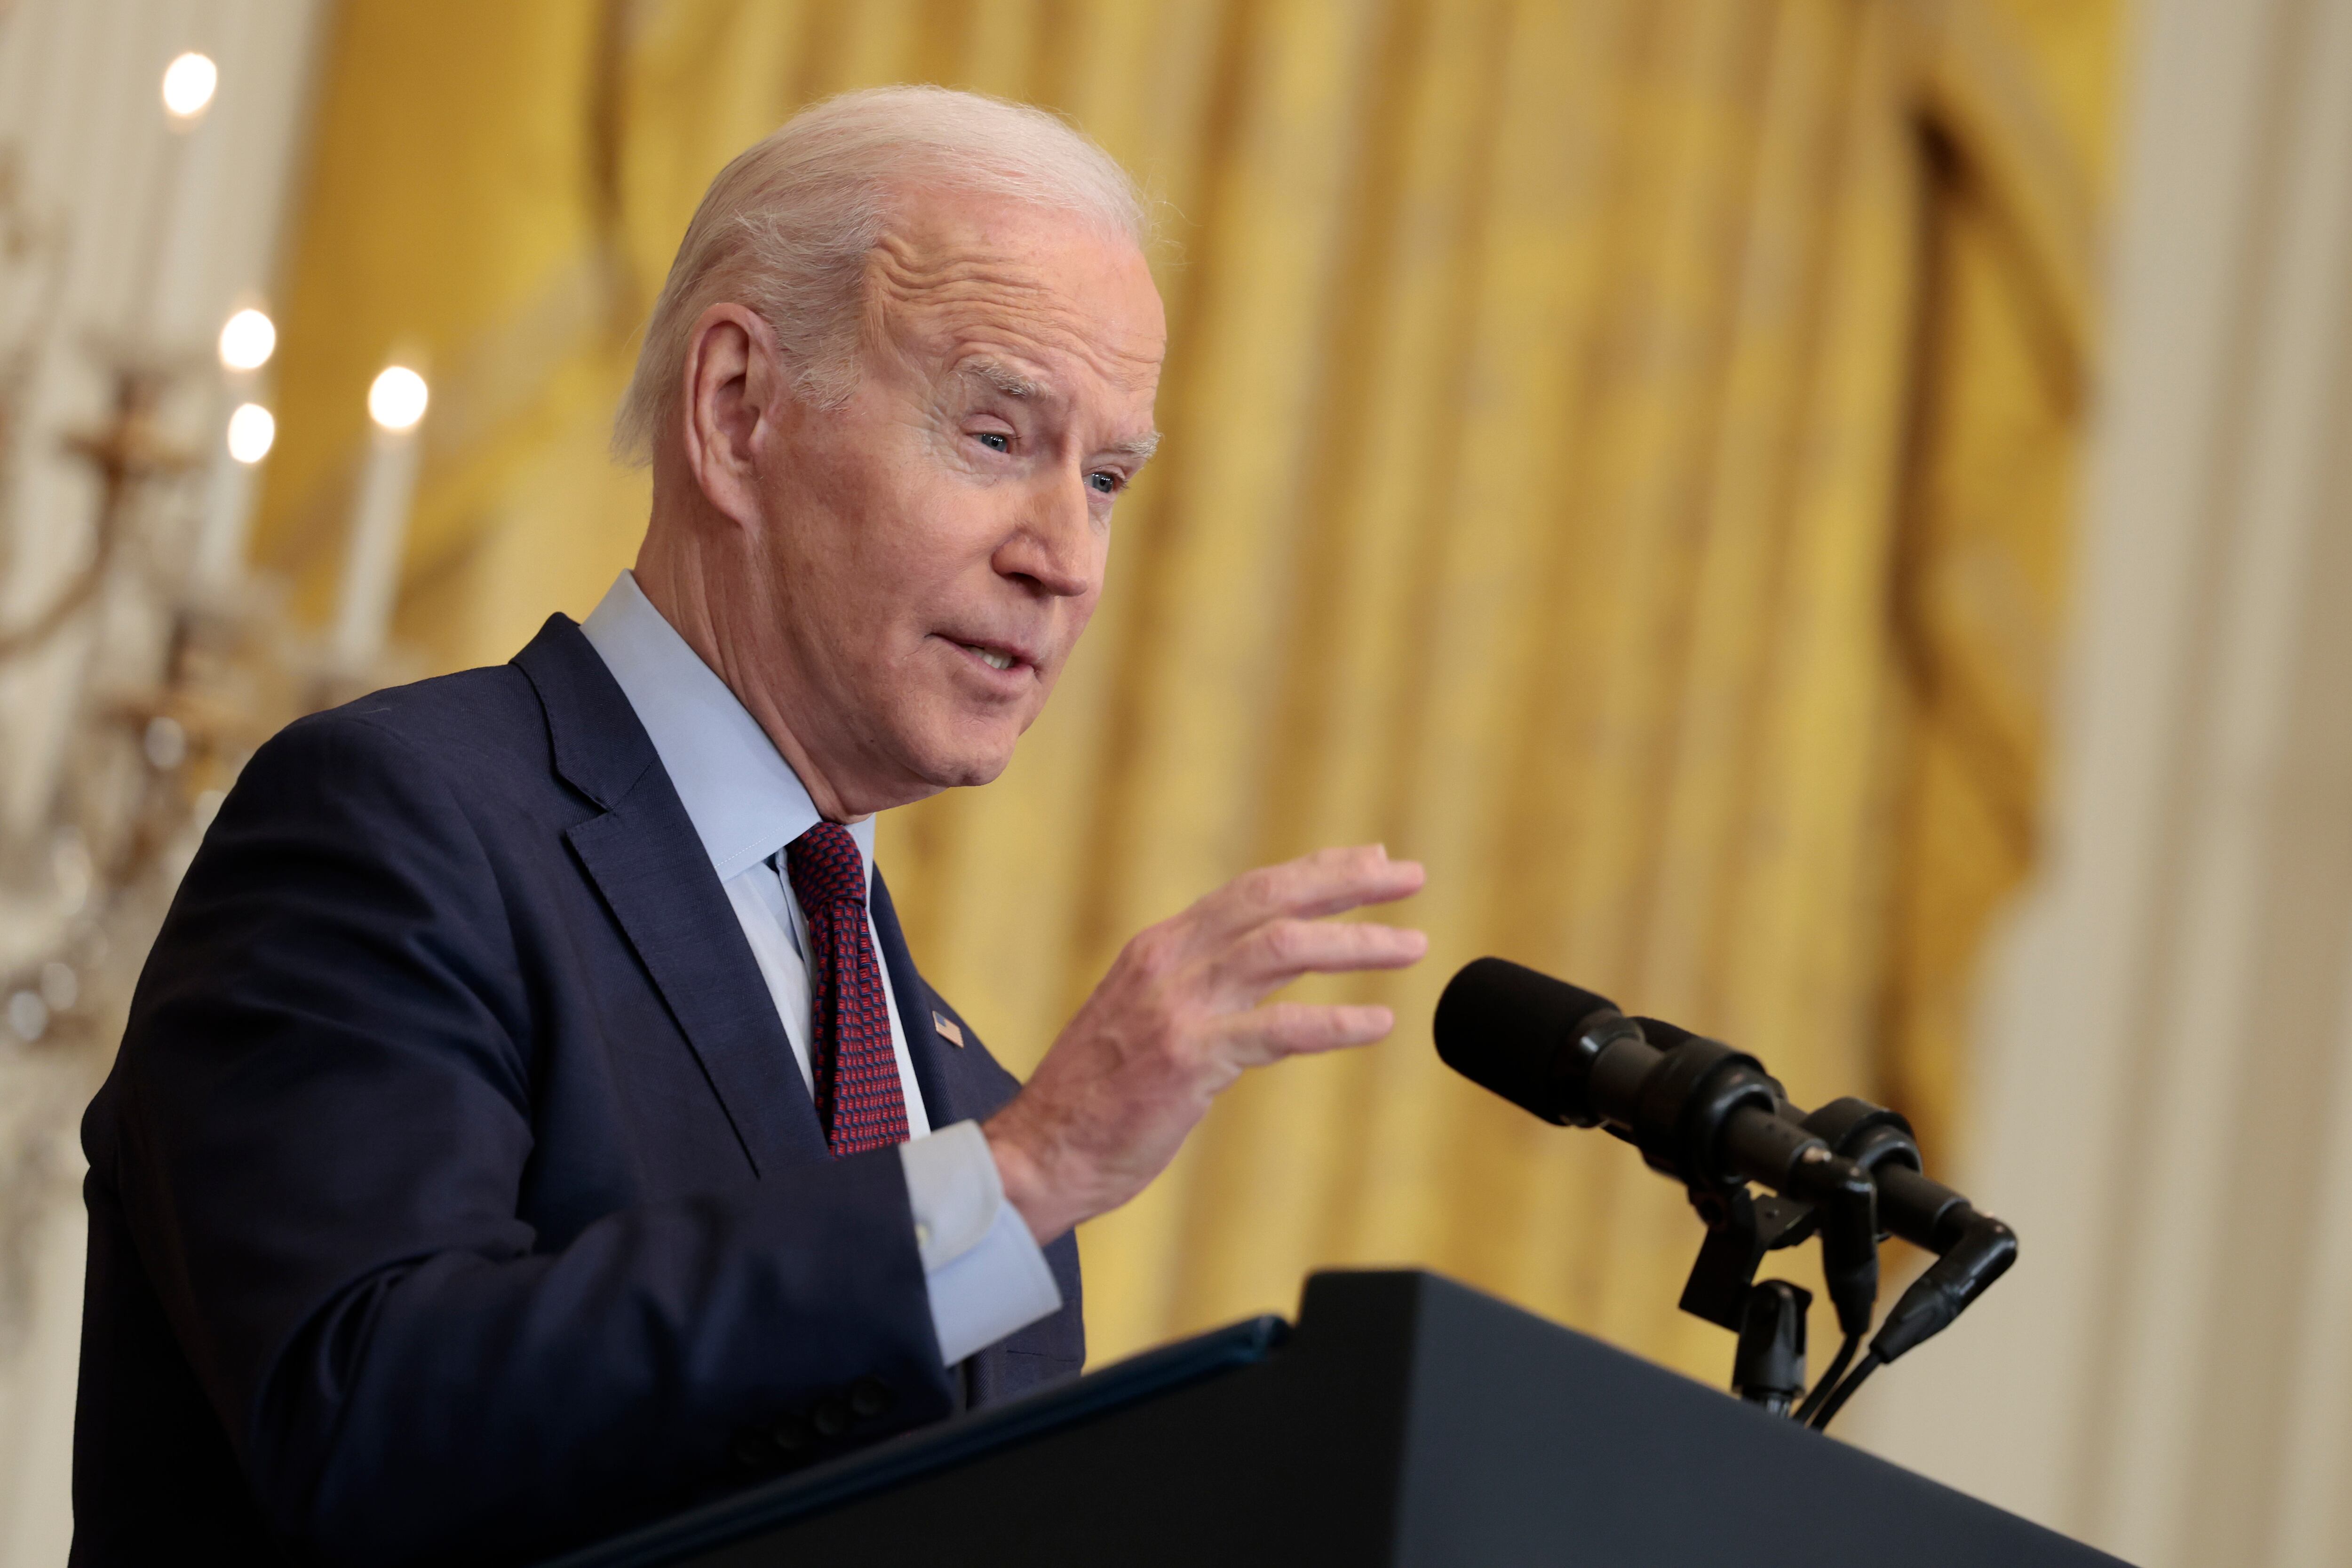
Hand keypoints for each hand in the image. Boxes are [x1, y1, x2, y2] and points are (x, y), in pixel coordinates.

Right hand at [983, 844, 1426, 1244]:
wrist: (1037, 1155)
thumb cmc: (1093, 1100)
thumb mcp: (1141, 1017)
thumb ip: (1195, 987)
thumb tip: (1257, 971)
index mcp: (1159, 948)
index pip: (1250, 890)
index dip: (1316, 872)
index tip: (1371, 862)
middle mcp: (1168, 962)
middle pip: (1273, 899)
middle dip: (1348, 882)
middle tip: (1411, 877)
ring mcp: (1177, 1007)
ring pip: (1283, 948)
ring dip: (1357, 943)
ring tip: (1413, 945)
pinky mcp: (1189, 1058)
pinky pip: (1279, 1029)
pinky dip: (1337, 1023)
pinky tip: (1379, 1022)